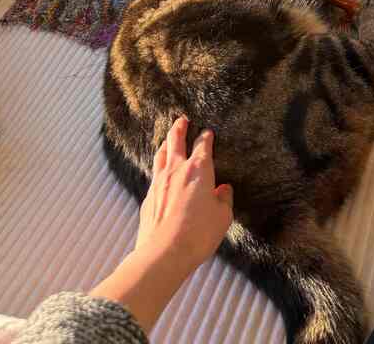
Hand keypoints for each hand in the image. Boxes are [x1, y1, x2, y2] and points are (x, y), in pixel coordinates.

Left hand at [136, 116, 232, 275]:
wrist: (164, 253)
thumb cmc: (198, 234)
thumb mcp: (223, 217)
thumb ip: (224, 199)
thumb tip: (224, 190)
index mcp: (198, 170)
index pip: (202, 146)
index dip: (206, 137)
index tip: (208, 132)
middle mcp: (177, 170)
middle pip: (175, 141)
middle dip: (180, 128)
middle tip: (182, 120)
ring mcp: (159, 183)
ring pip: (161, 155)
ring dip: (165, 143)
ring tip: (167, 139)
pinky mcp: (148, 198)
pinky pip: (154, 175)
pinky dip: (159, 168)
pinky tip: (160, 173)